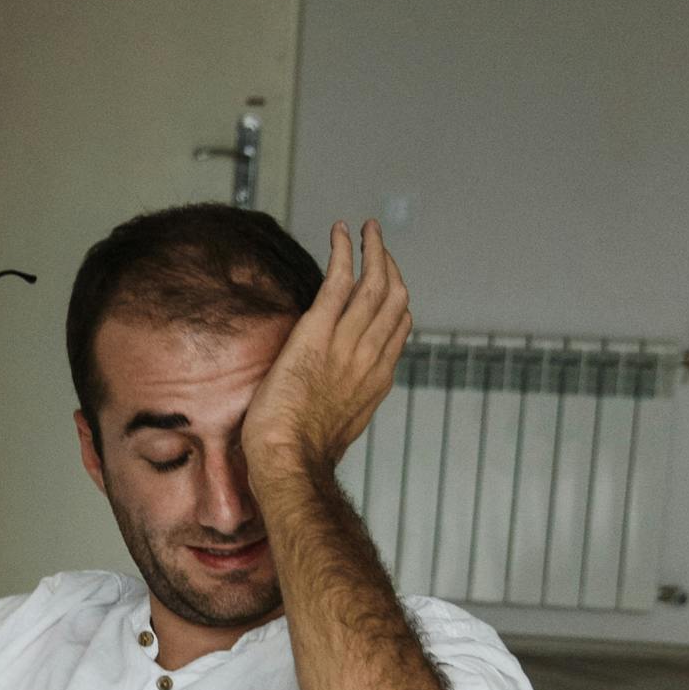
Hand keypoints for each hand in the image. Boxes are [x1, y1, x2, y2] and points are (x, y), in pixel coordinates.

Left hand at [242, 218, 411, 482]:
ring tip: (367, 229)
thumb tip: (335, 400)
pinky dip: (344, 252)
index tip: (388, 284)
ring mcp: (347, 342)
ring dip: (373, 249)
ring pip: (373, 283)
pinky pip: (339, 280)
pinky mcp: (317, 332)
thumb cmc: (301, 454)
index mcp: (376, 379)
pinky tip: (340, 232)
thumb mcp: (337, 429)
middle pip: (394, 299)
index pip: (398, 329)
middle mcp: (370, 355)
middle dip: (391, 266)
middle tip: (380, 245)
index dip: (397, 301)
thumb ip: (343, 405)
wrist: (290, 459)